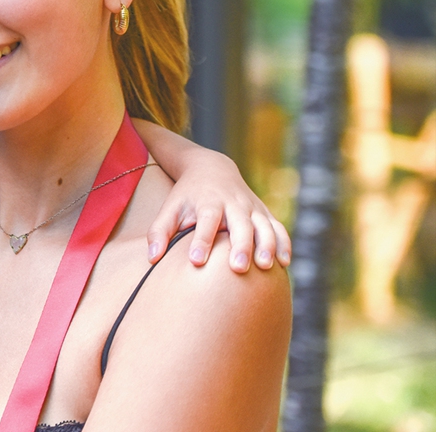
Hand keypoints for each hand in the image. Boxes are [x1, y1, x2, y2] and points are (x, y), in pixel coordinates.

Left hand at [131, 118, 290, 272]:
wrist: (212, 168)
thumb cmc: (187, 195)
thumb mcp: (170, 208)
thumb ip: (159, 231)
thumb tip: (151, 258)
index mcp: (208, 202)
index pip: (206, 221)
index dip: (201, 240)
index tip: (196, 261)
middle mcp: (233, 204)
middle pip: (240, 224)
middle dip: (240, 246)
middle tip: (237, 269)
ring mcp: (252, 207)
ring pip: (263, 226)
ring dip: (266, 246)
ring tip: (264, 267)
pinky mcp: (264, 213)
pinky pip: (277, 228)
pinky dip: (283, 243)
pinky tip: (284, 263)